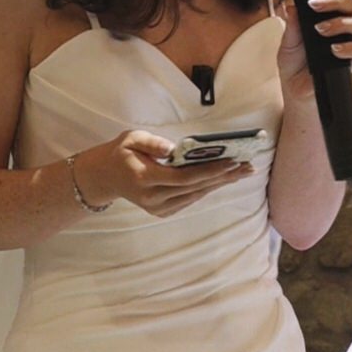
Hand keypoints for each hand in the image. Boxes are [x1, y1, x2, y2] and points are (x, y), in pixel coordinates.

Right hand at [73, 130, 251, 216]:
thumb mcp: (130, 139)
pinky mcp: (161, 212)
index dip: (209, 171)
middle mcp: (152, 198)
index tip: (231, 162)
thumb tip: (174, 148)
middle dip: (224, 177)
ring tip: (242, 172)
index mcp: (145, 178)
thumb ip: (151, 143)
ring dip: (220, 183)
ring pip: (195, 195)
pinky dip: (207, 188)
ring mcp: (157, 208)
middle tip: (248, 167)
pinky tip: (223, 178)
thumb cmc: (120, 153)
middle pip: (195, 188)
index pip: (184, 177)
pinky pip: (189, 199)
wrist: (104, 177)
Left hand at [277, 0, 351, 99]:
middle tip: (316, 5)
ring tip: (320, 30)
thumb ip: (292, 24)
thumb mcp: (287, 41)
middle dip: (335, 0)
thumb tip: (292, 5)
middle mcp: (343, 26)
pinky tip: (333, 49)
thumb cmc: (294, 63)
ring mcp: (348, 42)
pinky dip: (347, 47)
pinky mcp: (351, 60)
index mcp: (330, 15)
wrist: (296, 90)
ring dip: (340, 22)